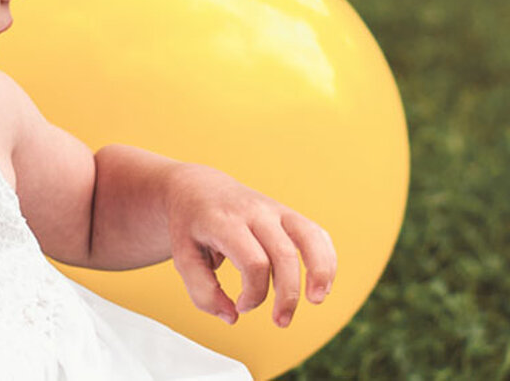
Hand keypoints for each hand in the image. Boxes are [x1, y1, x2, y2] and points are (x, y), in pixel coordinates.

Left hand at [165, 164, 336, 327]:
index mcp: (226, 221)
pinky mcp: (288, 214)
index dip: (253, 294)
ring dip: (320, 271)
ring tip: (317, 299)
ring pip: (310, 237)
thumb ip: (202, 292)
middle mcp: (255, 212)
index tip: (241, 306)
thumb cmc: (191, 226)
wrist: (198, 187)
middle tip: (281, 322)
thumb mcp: (183, 258)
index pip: (253, 262)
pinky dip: (326, 259)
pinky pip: (316, 234)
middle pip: (284, 254)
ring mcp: (275, 210)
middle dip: (288, 294)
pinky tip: (322, 285)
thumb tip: (233, 316)